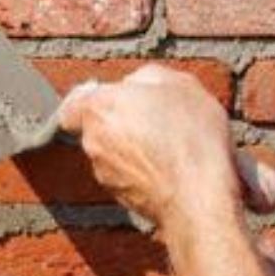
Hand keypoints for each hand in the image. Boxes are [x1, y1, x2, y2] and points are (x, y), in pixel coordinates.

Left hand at [58, 65, 242, 231]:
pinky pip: (127, 177)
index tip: (114, 100)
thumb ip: (146, 77)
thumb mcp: (179, 84)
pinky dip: (143, 173)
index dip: (94, 101)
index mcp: (99, 107)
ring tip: (170, 147)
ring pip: (112, 154)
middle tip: (156, 121)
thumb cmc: (190, 139)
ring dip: (133, 150)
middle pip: (97, 127)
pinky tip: (171, 169)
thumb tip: (138, 84)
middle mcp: (93, 140)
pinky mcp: (120, 198)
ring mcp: (104, 172)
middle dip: (121, 124)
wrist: (200, 197)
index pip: (73, 104)